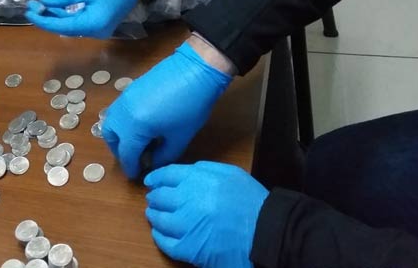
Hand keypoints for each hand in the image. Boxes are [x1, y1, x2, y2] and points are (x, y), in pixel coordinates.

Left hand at [24, 0, 137, 37]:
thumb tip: (43, 2)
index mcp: (92, 26)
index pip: (61, 27)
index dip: (43, 20)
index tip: (28, 12)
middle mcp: (96, 31)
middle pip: (65, 27)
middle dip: (48, 17)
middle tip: (31, 5)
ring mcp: (99, 27)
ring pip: (72, 24)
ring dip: (56, 15)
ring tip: (39, 4)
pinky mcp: (101, 20)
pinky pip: (80, 19)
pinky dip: (67, 13)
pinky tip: (55, 5)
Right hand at [102, 43, 231, 177]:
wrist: (194, 70)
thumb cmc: (191, 107)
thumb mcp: (180, 137)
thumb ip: (163, 155)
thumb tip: (153, 162)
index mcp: (135, 127)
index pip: (126, 153)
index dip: (131, 167)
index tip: (135, 176)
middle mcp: (123, 112)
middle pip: (110, 136)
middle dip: (120, 151)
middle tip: (134, 158)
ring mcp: (124, 98)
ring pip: (111, 121)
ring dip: (118, 135)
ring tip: (136, 142)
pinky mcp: (129, 89)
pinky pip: (118, 110)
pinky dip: (123, 122)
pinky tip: (141, 125)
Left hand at [144, 161, 268, 267]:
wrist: (267, 233)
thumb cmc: (251, 202)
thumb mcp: (230, 173)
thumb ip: (204, 169)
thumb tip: (185, 172)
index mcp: (196, 180)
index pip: (166, 175)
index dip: (156, 178)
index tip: (151, 181)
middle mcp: (186, 200)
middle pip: (159, 196)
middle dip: (155, 197)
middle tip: (153, 199)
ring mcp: (186, 226)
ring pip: (158, 219)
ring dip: (154, 216)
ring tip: (154, 215)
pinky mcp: (189, 248)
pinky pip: (165, 242)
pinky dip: (159, 236)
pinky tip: (159, 233)